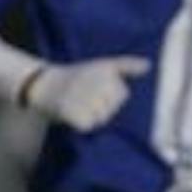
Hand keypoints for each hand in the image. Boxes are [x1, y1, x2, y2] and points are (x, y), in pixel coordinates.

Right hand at [23, 56, 150, 130]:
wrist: (42, 84)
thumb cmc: (76, 75)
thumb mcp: (102, 65)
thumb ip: (126, 65)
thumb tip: (149, 64)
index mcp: (106, 71)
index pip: (122, 94)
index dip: (109, 95)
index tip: (93, 86)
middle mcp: (97, 83)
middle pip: (113, 109)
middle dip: (101, 107)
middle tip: (83, 96)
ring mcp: (85, 99)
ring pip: (102, 119)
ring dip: (91, 116)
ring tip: (77, 103)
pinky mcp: (74, 113)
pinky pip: (88, 127)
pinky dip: (81, 124)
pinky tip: (71, 113)